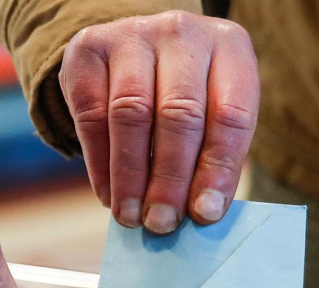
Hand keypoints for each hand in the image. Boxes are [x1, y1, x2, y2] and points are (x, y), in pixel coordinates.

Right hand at [59, 10, 258, 233]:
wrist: (137, 49)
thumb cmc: (188, 92)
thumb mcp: (213, 113)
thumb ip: (211, 157)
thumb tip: (198, 214)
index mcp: (229, 46)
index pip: (231, 114)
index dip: (217, 169)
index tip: (203, 214)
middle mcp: (182, 32)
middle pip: (179, 113)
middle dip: (170, 178)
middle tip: (162, 223)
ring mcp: (132, 34)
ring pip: (130, 113)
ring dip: (131, 176)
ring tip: (132, 217)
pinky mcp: (88, 49)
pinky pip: (91, 115)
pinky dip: (100, 164)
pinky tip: (108, 194)